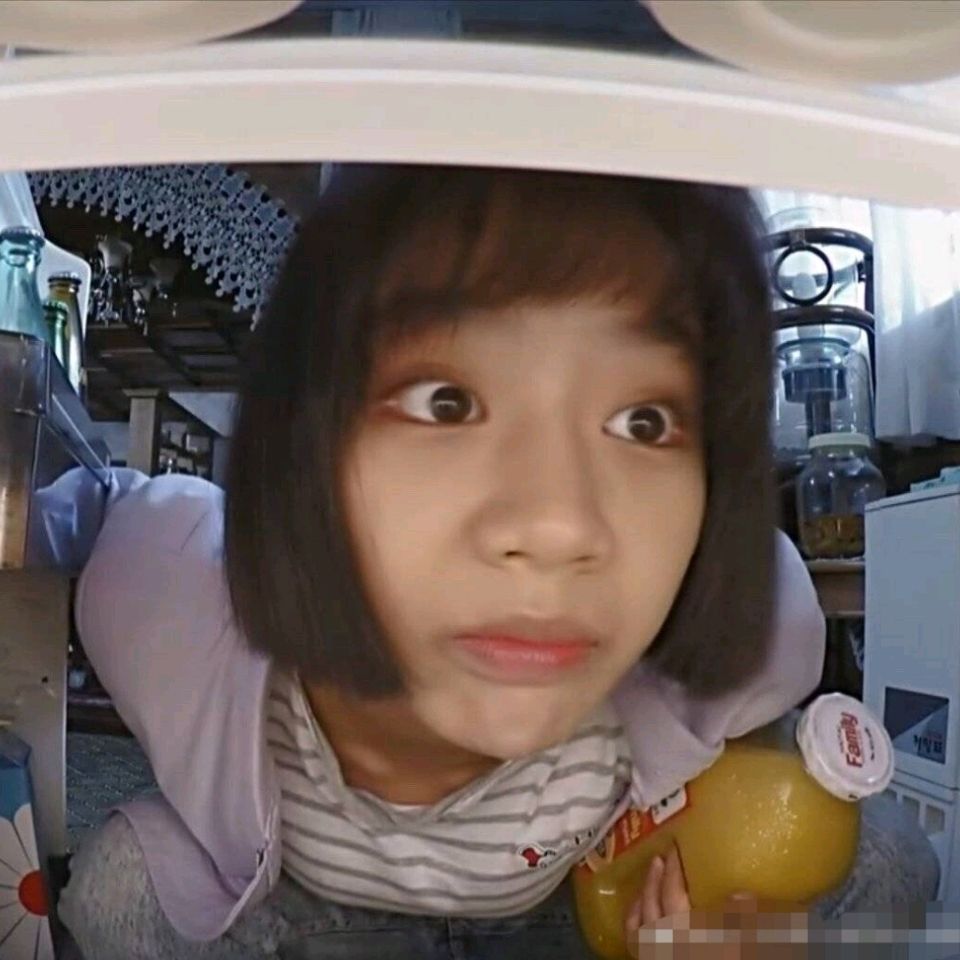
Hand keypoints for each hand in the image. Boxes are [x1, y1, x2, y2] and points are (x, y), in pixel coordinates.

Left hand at [624, 843, 759, 958]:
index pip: (673, 896)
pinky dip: (636, 925)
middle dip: (654, 880)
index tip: (677, 848)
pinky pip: (636, 945)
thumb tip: (741, 894)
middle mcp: (662, 947)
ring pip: (638, 926)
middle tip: (661, 858)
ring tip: (648, 882)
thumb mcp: (743, 953)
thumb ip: (743, 927)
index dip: (673, 871)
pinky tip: (643, 919)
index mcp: (684, 938)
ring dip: (641, 899)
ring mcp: (654, 959)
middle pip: (652, 906)